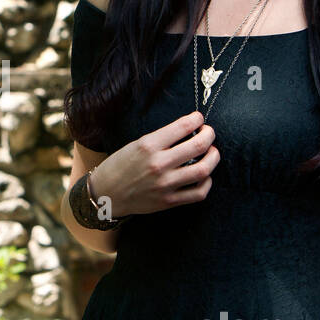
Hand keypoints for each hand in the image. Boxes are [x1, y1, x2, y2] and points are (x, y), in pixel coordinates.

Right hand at [89, 110, 219, 217]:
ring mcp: (165, 184)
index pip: (183, 126)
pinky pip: (199, 193)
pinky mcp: (169, 201)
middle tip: (209, 133)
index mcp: (148, 145)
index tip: (198, 118)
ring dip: (214, 157)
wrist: (105, 194)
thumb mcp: (136, 144)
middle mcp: (158, 164)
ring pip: (204, 169)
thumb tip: (188, 131)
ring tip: (211, 152)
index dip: (197, 119)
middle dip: (210, 134)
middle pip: (199, 145)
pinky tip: (203, 176)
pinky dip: (207, 182)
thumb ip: (162, 139)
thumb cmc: (120, 166)